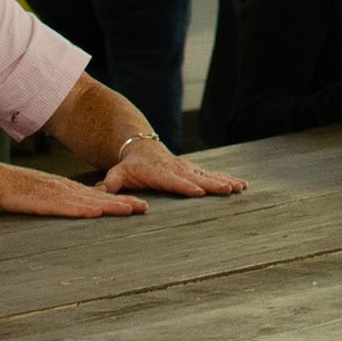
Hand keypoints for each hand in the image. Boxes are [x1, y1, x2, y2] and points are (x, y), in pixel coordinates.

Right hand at [0, 164, 147, 217]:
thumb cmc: (19, 191)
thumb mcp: (44, 196)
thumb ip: (59, 203)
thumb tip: (73, 212)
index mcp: (69, 190)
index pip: (99, 197)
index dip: (118, 201)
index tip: (136, 205)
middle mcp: (68, 191)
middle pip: (101, 198)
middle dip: (123, 203)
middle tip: (145, 207)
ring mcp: (59, 195)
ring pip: (90, 202)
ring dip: (111, 206)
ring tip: (130, 209)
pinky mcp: (47, 201)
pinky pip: (68, 207)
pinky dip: (84, 209)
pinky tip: (97, 212)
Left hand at [99, 142, 246, 197]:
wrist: (141, 147)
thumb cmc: (129, 166)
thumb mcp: (117, 173)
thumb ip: (110, 184)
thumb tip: (99, 193)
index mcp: (160, 172)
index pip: (174, 180)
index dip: (186, 186)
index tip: (200, 192)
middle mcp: (177, 169)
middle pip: (198, 178)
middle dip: (214, 184)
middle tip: (230, 190)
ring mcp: (188, 168)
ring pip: (209, 175)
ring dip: (225, 181)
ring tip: (241, 187)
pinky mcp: (194, 170)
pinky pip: (213, 174)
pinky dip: (228, 178)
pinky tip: (242, 184)